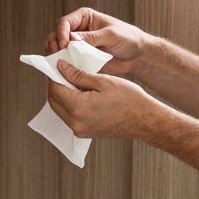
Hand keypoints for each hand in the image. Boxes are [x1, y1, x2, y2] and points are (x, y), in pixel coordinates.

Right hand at [45, 7, 150, 76]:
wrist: (137, 55)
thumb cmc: (128, 38)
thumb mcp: (111, 35)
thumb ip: (92, 37)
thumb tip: (72, 39)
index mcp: (85, 17)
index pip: (65, 22)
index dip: (62, 33)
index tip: (64, 45)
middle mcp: (79, 29)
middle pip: (57, 34)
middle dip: (55, 44)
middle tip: (59, 55)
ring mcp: (78, 44)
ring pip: (58, 48)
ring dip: (57, 55)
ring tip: (60, 62)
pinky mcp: (81, 57)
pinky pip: (67, 61)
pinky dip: (64, 65)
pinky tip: (65, 70)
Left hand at [47, 60, 165, 139]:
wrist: (144, 120)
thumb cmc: (128, 98)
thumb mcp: (103, 81)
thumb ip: (78, 75)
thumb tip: (60, 67)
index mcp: (78, 107)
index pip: (55, 88)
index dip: (55, 75)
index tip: (60, 65)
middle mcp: (75, 122)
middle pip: (54, 100)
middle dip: (56, 85)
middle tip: (66, 72)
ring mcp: (79, 130)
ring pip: (60, 110)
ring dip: (63, 96)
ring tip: (75, 82)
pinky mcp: (84, 133)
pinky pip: (69, 117)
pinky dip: (70, 105)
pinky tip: (82, 95)